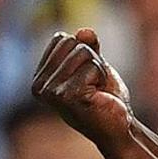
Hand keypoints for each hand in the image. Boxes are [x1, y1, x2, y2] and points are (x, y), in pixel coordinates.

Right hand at [32, 29, 133, 158]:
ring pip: (83, 52)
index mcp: (40, 78)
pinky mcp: (67, 96)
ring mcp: (51, 92)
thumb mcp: (95, 66)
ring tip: (97, 90)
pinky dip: (102, 77)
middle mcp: (39, 86)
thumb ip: (88, 46)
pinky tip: (100, 96)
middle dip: (92, 59)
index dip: (84, 52)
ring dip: (99, 69)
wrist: (118, 127)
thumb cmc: (105, 98)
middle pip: (72, 43)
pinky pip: (93, 66)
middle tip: (94, 84)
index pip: (61, 39)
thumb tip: (84, 31)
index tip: (86, 75)